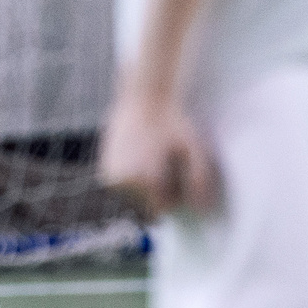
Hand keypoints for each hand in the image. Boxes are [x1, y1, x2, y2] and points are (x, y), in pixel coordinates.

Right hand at [100, 90, 219, 218]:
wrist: (145, 96)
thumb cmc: (173, 121)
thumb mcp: (195, 149)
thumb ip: (200, 181)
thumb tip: (202, 211)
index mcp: (146, 180)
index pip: (165, 207)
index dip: (175, 194)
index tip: (177, 172)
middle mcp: (125, 182)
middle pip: (148, 204)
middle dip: (159, 191)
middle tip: (165, 162)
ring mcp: (112, 177)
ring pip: (135, 196)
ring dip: (145, 185)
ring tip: (152, 156)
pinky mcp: (105, 171)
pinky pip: (124, 186)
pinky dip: (133, 177)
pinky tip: (140, 155)